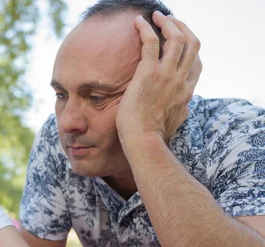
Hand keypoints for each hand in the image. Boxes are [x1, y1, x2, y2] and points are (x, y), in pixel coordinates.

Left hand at [116, 11, 201, 146]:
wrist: (144, 141)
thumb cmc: (153, 136)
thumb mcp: (175, 121)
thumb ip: (181, 109)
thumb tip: (183, 107)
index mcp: (187, 91)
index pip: (196, 62)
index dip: (189, 47)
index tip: (179, 39)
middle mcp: (181, 79)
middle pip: (191, 44)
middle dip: (182, 28)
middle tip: (169, 21)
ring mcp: (166, 75)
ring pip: (176, 38)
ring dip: (167, 23)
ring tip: (155, 16)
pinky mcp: (148, 73)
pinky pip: (150, 42)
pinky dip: (146, 28)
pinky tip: (138, 22)